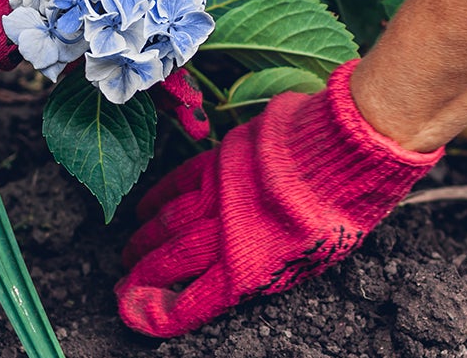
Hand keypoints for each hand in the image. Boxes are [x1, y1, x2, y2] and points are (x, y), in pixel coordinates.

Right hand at [116, 59, 443, 336]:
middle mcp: (226, 236)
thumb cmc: (341, 210)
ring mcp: (218, 196)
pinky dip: (158, 198)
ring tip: (128, 255)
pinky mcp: (219, 162)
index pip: (192, 302)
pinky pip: (179, 183)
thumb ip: (268, 269)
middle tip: (124, 287)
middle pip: (172, 263)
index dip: (159, 312)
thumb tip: (239, 276)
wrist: (342, 152)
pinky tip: (144, 210)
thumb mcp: (311, 260)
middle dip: (144, 278)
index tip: (135, 314)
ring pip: (169, 224)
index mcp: (251, 268)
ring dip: (145, 241)